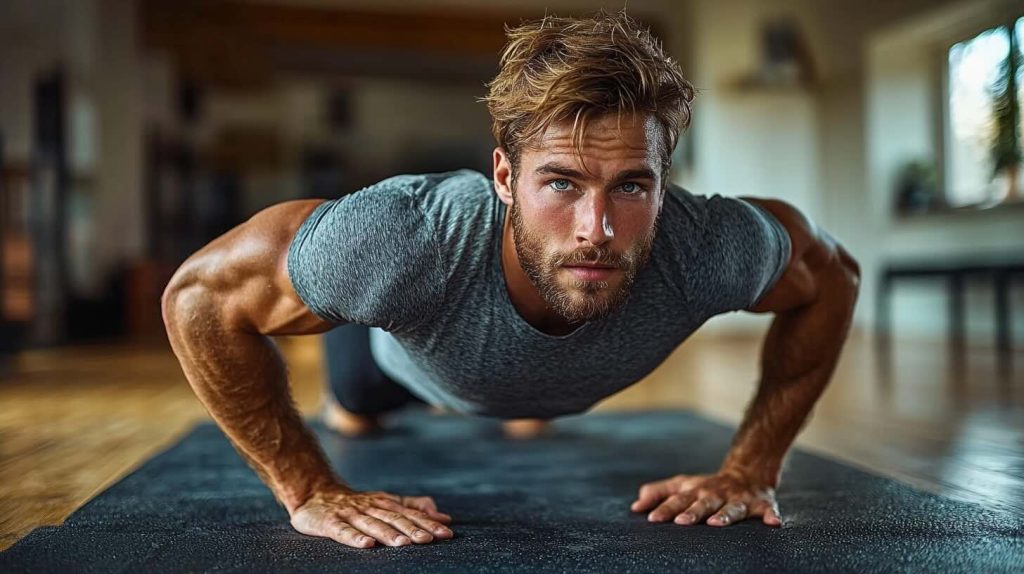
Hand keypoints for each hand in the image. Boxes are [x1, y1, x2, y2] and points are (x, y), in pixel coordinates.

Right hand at [290, 487, 453, 547]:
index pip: (410, 514)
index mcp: (385, 504)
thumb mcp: (386, 501)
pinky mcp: (330, 522)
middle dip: (412, 529)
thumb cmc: (356, 503)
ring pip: (372, 525)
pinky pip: (343, 531)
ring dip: (388, 534)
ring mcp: (350, 514)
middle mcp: (370, 507)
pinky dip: (354, 538)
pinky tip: (366, 546)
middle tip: (429, 540)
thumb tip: (443, 516)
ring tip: (403, 544)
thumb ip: (413, 507)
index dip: (428, 523)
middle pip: (394, 519)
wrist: (315, 493)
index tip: (446, 533)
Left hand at [630, 471, 781, 526]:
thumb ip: (658, 492)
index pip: (677, 500)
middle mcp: (716, 494)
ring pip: (731, 509)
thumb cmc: (707, 486)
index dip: (665, 508)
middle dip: (692, 512)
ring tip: (715, 524)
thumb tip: (636, 506)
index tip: (652, 519)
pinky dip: (771, 516)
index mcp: (696, 490)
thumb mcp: (682, 484)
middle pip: (702, 504)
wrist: (747, 472)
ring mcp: (739, 499)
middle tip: (680, 523)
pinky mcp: (761, 504)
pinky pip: (768, 510)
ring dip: (725, 516)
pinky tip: (773, 523)